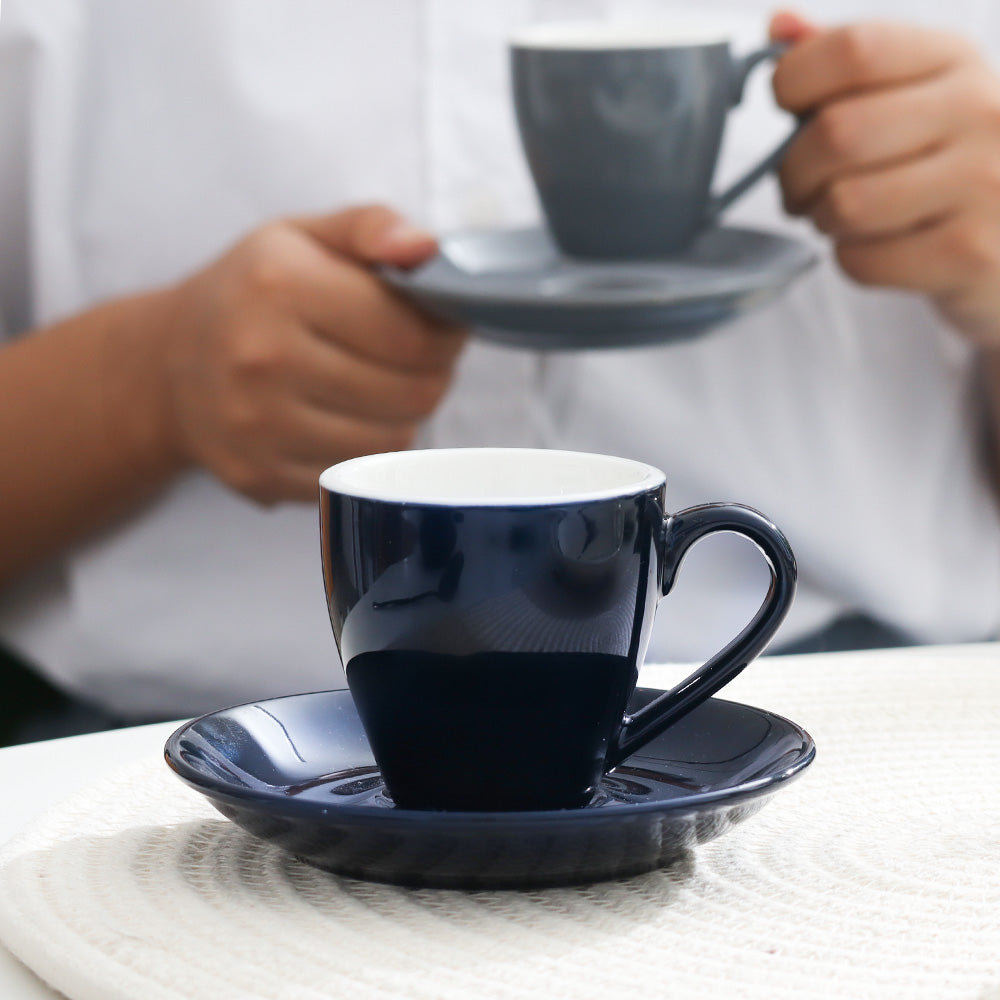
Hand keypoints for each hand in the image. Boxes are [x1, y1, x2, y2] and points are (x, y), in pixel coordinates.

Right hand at [153, 205, 466, 503]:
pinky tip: (348, 420)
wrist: (169, 365)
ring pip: (392, 441)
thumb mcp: (302, 237)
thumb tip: (426, 247)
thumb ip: (371, 228)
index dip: (446, 336)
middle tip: (418, 360)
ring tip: (383, 388)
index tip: (446, 329)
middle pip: (410, 393)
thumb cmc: (253, 293)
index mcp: (279, 286)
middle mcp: (260, 359)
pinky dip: (367, 452)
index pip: (411, 335)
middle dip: (433, 376)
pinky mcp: (259, 476)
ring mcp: (256, 427)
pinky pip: (357, 476)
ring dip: (404, 416)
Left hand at [770, 11, 999, 345]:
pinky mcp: (971, 252)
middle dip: (795, 171)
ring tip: (842, 215)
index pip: (852, 49)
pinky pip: (861, 260)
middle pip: (836, 133)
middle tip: (803, 187)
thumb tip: (779, 23)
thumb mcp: (916, 92)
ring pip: (844, 203)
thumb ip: (848, 63)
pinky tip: (879, 246)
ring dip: (823, 218)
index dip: (793, 81)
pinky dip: (851, 259)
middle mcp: (980, 110)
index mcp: (956, 59)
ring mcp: (984, 183)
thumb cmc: (950, 159)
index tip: (790, 107)